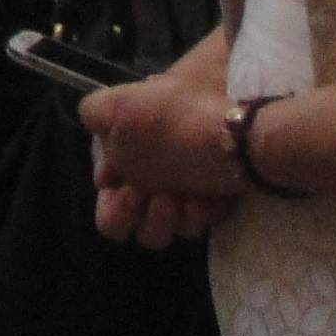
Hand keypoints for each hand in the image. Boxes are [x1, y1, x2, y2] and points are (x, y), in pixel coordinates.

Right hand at [83, 70, 243, 240]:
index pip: (106, 187)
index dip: (107, 195)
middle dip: (129, 214)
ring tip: (173, 200)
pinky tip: (201, 201)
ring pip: (166, 227)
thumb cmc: (174, 123)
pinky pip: (200, 220)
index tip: (116, 185)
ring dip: (163, 219)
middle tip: (140, 197)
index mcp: (133, 146)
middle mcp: (159, 168)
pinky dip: (198, 214)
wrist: (240, 135)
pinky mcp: (218, 199)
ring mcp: (190, 185)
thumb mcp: (119, 107)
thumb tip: (99, 141)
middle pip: (132, 218)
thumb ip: (95, 116)